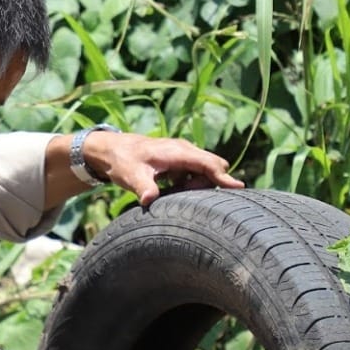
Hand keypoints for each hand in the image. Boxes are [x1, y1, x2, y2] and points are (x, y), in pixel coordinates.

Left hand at [86, 131, 243, 206]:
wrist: (111, 150)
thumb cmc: (122, 161)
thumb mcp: (131, 176)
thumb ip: (143, 187)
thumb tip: (149, 200)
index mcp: (178, 151)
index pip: (208, 163)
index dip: (223, 176)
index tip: (238, 187)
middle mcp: (185, 150)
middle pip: (211, 167)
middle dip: (206, 184)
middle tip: (179, 192)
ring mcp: (183, 154)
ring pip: (203, 172)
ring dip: (195, 185)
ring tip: (169, 190)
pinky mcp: (179, 161)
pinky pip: (193, 174)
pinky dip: (187, 184)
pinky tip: (168, 189)